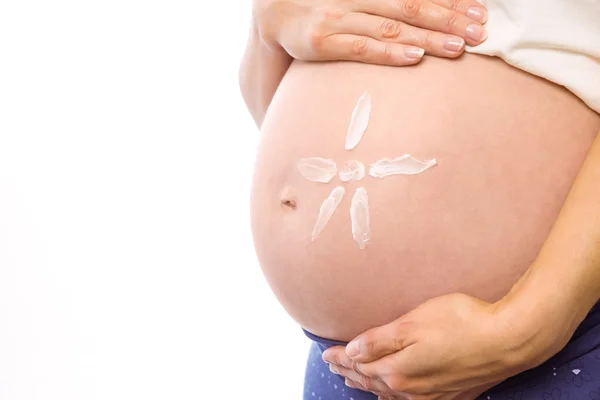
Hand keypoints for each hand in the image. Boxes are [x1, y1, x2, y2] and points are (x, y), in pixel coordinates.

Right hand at [253, 0, 487, 66]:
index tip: (479, 12)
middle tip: (477, 32)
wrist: (274, 12)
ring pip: (390, 26)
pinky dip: (388, 52)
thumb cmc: (324, 7)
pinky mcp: (322, 41)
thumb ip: (387, 5)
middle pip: (410, 6)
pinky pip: (360, 47)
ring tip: (457, 48)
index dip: (450, 1)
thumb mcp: (357, 0)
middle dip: (447, 19)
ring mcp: (339, 18)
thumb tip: (423, 16)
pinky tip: (414, 58)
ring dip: (426, 37)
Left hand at [321, 293, 554, 399]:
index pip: (359, 364)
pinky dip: (393, 395)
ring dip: (369, 384)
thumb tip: (351, 352)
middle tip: (335, 366)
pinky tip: (391, 394)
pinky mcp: (449, 394)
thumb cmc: (459, 323)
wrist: (507, 341)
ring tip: (355, 380)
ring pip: (389, 392)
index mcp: (397, 370)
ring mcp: (430, 395)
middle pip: (371, 380)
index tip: (327, 353)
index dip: (341, 358)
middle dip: (350, 372)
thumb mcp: (411, 324)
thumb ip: (378, 341)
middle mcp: (410, 388)